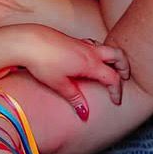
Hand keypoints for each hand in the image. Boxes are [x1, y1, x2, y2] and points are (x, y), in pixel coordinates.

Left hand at [13, 25, 129, 121]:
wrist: (27, 41)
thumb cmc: (42, 61)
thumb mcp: (58, 84)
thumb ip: (74, 98)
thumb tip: (85, 114)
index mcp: (89, 64)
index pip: (113, 78)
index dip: (117, 91)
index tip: (116, 101)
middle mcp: (89, 51)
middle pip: (118, 56)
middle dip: (125, 68)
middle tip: (124, 79)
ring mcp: (82, 44)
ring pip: (107, 48)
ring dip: (113, 58)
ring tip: (110, 69)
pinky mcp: (73, 40)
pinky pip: (94, 44)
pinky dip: (99, 52)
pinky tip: (90, 59)